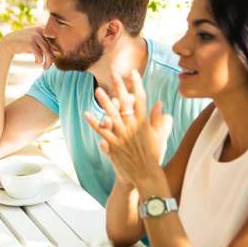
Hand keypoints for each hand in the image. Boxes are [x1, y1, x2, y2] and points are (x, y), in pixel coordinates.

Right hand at [0, 26, 53, 68]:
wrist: (8, 43)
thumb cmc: (24, 43)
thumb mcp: (35, 41)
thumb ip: (45, 44)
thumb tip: (58, 51)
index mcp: (43, 28)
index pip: (56, 41)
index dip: (56, 51)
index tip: (52, 58)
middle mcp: (41, 30)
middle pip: (53, 46)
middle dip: (52, 58)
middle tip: (48, 66)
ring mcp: (36, 36)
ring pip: (48, 52)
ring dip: (48, 62)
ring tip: (45, 67)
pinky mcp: (31, 43)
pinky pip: (40, 55)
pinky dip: (40, 60)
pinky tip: (36, 62)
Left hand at [84, 71, 172, 185]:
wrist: (146, 174)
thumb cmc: (154, 154)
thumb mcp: (160, 135)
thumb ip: (159, 118)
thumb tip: (159, 103)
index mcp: (144, 122)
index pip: (140, 99)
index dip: (136, 85)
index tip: (133, 73)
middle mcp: (133, 127)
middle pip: (125, 103)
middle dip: (119, 87)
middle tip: (114, 73)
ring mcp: (123, 135)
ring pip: (112, 115)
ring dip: (105, 102)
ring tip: (98, 90)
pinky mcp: (114, 145)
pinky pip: (102, 132)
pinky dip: (94, 123)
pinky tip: (87, 114)